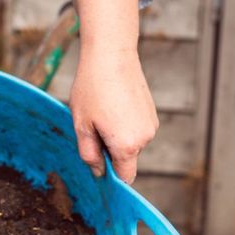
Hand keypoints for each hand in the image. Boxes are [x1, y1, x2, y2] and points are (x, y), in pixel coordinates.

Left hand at [69, 46, 158, 183]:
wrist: (112, 55)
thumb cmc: (92, 89)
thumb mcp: (82, 126)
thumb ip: (89, 155)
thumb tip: (99, 172)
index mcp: (126, 145)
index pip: (125, 178)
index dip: (111, 177)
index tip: (99, 168)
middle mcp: (145, 138)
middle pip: (127, 160)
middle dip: (110, 152)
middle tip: (94, 128)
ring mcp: (151, 125)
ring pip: (132, 145)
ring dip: (117, 137)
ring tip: (104, 113)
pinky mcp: (152, 113)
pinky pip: (137, 130)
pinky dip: (125, 126)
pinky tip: (114, 106)